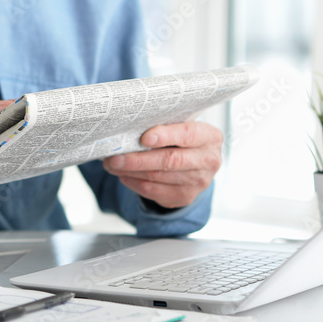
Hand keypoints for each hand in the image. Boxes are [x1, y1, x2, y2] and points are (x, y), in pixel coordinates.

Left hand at [103, 122, 221, 208]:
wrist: (195, 163)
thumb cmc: (182, 138)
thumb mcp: (180, 126)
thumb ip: (164, 124)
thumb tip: (130, 125)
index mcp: (209, 136)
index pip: (187, 134)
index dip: (165, 136)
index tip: (144, 138)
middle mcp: (209, 160)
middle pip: (170, 160)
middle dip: (138, 159)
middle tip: (114, 157)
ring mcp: (199, 182)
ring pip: (158, 177)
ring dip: (130, 171)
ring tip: (112, 164)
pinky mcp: (185, 197)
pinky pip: (154, 191)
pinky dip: (134, 183)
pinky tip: (123, 175)